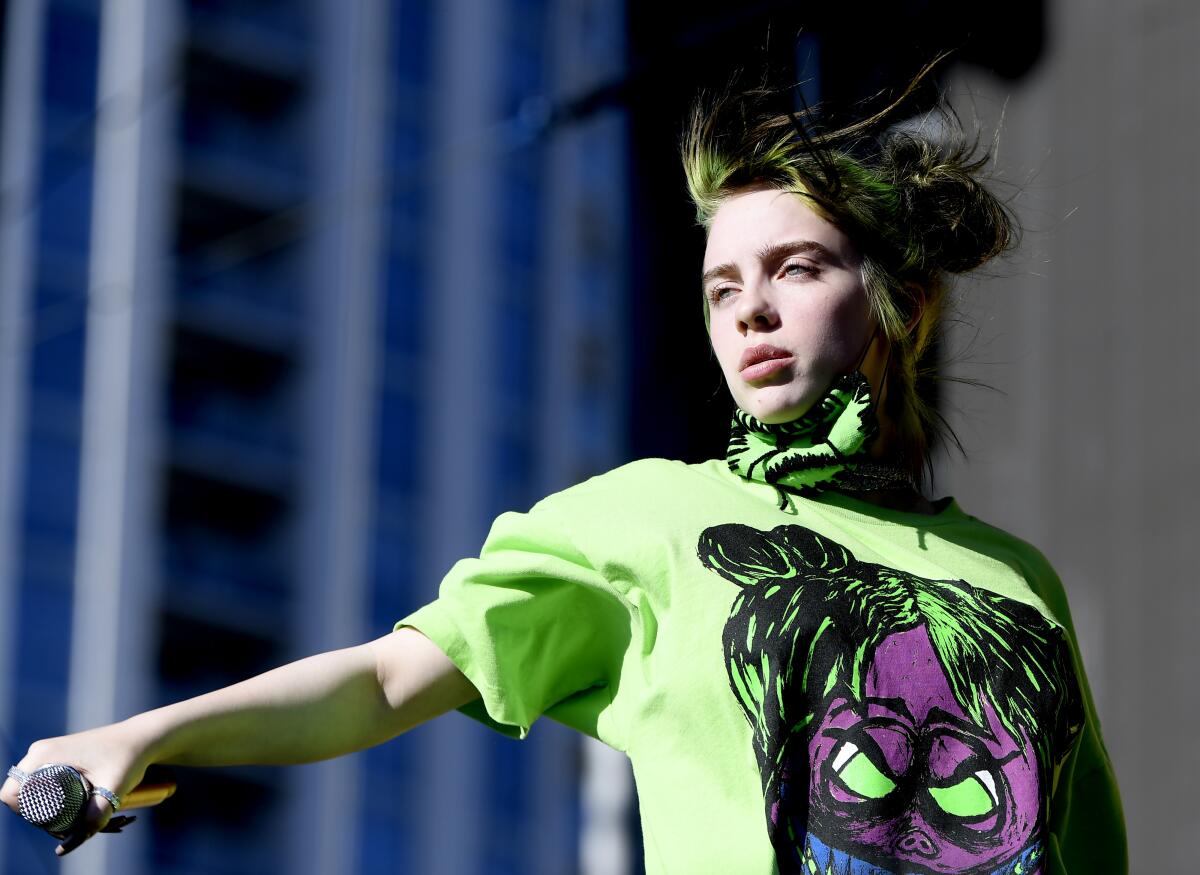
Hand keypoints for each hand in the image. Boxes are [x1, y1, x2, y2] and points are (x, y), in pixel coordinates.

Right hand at [1, 723, 148, 855]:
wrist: (143, 738)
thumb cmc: (129, 756)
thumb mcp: (114, 787)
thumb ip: (98, 814)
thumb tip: (76, 841)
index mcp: (44, 754)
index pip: (12, 793)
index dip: (24, 814)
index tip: (52, 823)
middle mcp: (41, 752)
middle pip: (21, 794)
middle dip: (37, 815)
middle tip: (66, 826)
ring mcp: (48, 754)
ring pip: (32, 790)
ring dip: (45, 808)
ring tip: (72, 820)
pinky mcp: (58, 758)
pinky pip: (41, 783)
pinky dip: (50, 798)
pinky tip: (67, 810)